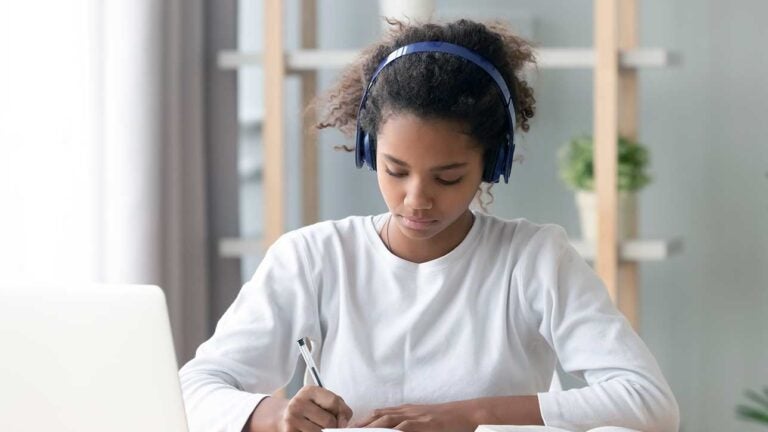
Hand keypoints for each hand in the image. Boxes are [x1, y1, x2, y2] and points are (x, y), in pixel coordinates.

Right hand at [276, 386, 352, 431]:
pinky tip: (311, 430)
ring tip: (317, 426)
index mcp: (309, 391)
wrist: (282, 416)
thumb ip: (338, 406)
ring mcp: (292, 419)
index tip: (341, 418)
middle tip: (327, 424)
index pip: (334, 402)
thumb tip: (344, 424)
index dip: (342, 412)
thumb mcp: (322, 400)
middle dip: (333, 425)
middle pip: (329, 421)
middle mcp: (298, 403)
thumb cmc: (308, 408)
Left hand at [353, 401, 477, 431]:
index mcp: (406, 411)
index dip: (364, 420)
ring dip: (371, 427)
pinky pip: (403, 428)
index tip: (351, 427)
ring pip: (387, 420)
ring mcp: (415, 417)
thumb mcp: (425, 421)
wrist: (467, 414)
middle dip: (361, 424)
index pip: (380, 413)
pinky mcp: (424, 424)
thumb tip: (395, 430)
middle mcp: (407, 411)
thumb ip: (409, 425)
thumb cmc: (447, 421)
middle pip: (378, 415)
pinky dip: (391, 431)